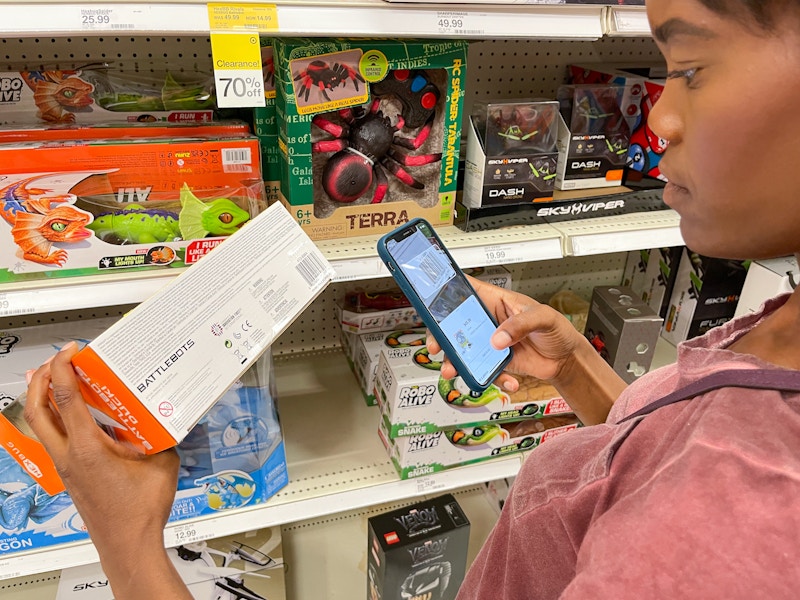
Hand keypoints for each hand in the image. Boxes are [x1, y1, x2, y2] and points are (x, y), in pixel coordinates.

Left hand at [24, 341, 191, 598]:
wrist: (128, 542)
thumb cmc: (140, 510)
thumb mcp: (161, 461)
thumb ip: (158, 435)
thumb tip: (163, 417)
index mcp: (88, 448)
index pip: (66, 398)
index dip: (63, 369)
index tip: (70, 352)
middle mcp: (69, 456)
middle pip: (38, 410)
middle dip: (40, 380)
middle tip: (52, 361)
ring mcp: (66, 467)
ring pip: (40, 426)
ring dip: (41, 400)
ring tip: (49, 381)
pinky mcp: (70, 475)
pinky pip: (54, 440)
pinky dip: (55, 420)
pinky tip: (71, 416)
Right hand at [427, 277, 584, 391]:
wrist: (567, 360)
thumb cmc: (558, 329)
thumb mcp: (543, 318)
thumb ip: (520, 324)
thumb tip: (497, 338)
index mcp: (496, 300)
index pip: (466, 290)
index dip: (446, 293)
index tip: (432, 303)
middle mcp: (488, 320)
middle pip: (454, 324)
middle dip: (440, 335)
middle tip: (435, 346)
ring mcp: (489, 342)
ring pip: (462, 350)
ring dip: (456, 362)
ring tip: (454, 370)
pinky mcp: (494, 362)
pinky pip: (482, 370)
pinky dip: (489, 378)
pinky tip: (506, 380)